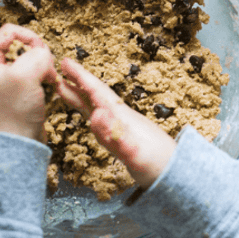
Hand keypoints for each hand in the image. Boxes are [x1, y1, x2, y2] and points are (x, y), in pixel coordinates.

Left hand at [0, 24, 57, 141]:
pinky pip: (34, 76)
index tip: (42, 52)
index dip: (29, 37)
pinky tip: (48, 88)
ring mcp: (5, 82)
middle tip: (45, 70)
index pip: (9, 32)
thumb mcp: (26, 75)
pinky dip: (44, 79)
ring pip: (30, 61)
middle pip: (21, 45)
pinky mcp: (17, 93)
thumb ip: (37, 55)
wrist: (16, 145)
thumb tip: (44, 54)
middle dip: (38, 54)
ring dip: (43, 67)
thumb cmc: (13, 112)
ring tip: (47, 81)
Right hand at [54, 58, 175, 188]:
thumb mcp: (135, 154)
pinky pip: (105, 123)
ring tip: (64, 87)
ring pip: (98, 108)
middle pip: (97, 96)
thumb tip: (97, 115)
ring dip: (81, 97)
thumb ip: (117, 137)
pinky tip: (91, 115)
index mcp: (123, 118)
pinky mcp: (126, 140)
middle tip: (60, 67)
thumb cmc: (158, 166)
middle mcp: (123, 120)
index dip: (81, 78)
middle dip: (78, 82)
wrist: (178, 175)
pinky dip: (94, 116)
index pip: (98, 93)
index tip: (66, 62)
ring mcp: (125, 129)